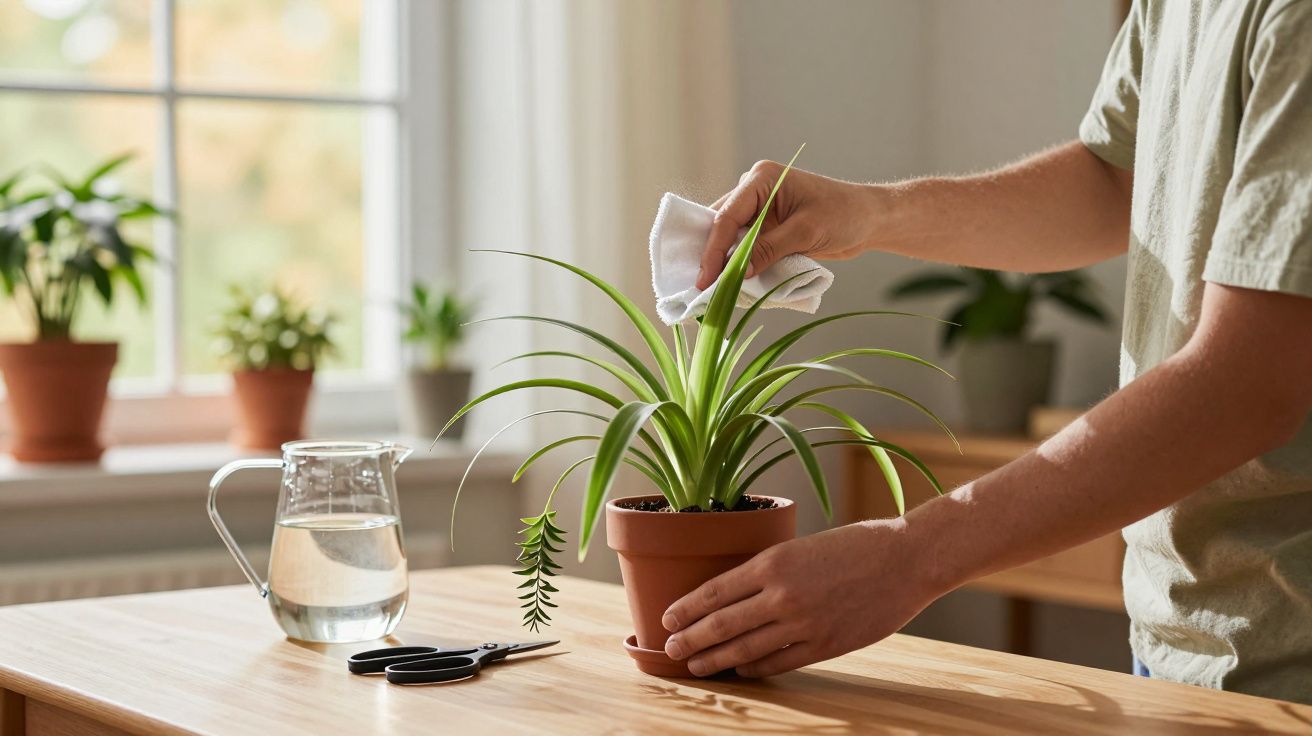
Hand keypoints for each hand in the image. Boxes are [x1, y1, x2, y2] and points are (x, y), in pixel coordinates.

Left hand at [660, 520, 943, 676]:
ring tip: (696, 665)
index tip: (667, 617)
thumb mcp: (802, 546)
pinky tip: (741, 668)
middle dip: (690, 638)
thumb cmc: (856, 544)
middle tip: (670, 648)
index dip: (686, 608)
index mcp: (772, 562)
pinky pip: (779, 662)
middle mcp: (782, 595)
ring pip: (745, 648)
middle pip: (721, 624)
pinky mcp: (825, 645)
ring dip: (716, 658)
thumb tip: (735, 594)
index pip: (714, 591)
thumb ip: (770, 571)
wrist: (907, 559)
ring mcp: (803, 624)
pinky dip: (755, 666)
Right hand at [696, 161, 883, 288]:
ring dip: (724, 262)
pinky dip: (739, 263)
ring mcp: (759, 209)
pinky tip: (730, 282)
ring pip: (729, 238)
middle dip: (712, 256)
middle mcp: (754, 190)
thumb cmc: (844, 215)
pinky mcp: (766, 227)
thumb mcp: (805, 232)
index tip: (705, 278)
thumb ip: (769, 250)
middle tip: (700, 287)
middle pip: (721, 225)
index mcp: (761, 179)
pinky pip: (744, 246)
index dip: (714, 250)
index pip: (727, 216)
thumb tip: (737, 274)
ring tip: (711, 288)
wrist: (868, 219)